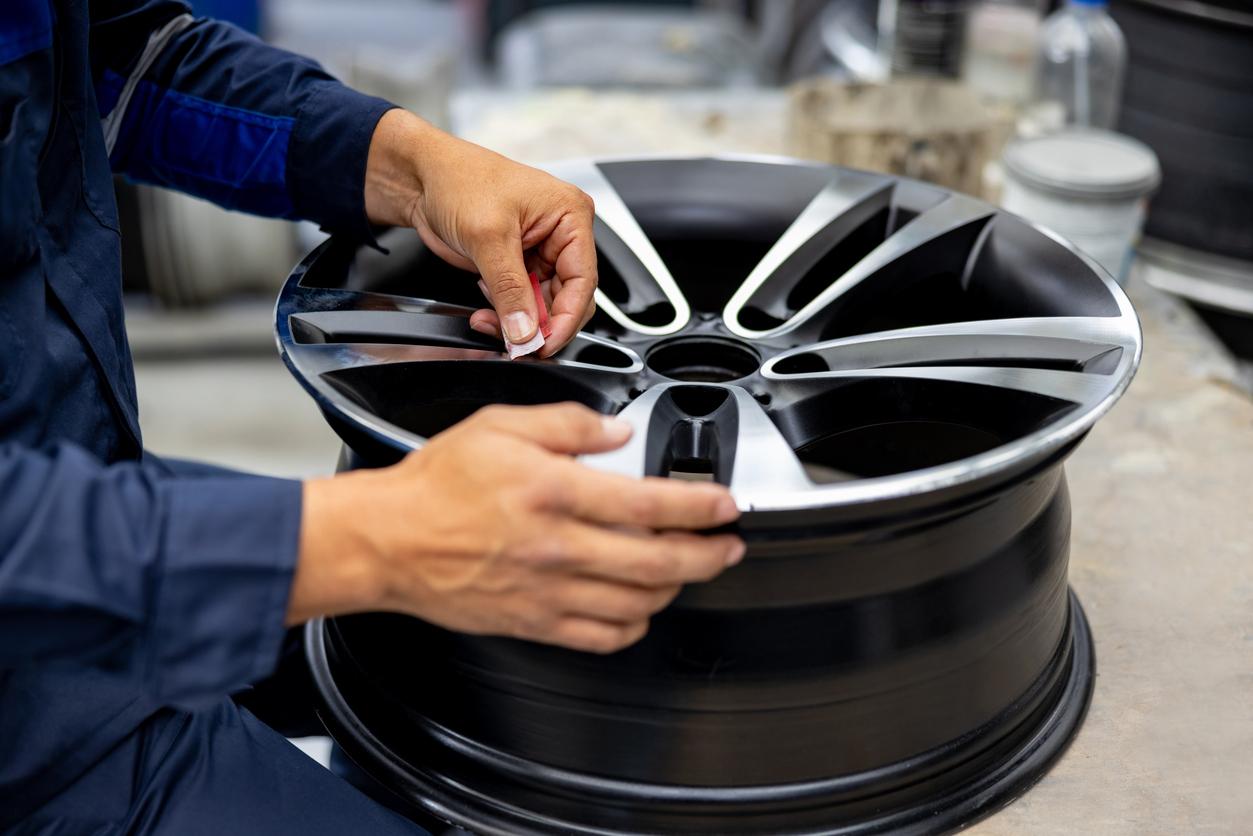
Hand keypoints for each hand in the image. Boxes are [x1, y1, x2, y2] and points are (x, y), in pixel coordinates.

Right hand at [291, 404, 743, 653]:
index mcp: (552, 492)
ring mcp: (548, 592)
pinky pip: (601, 637)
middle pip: (658, 563)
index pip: (648, 505)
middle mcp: (556, 547)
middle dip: (709, 555)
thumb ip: (567, 424)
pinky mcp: (534, 623)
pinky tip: (640, 608)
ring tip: (689, 570)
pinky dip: (634, 626)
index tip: (724, 504)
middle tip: (728, 545)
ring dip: (677, 589)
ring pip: (638, 604)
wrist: (388, 540)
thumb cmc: (435, 486)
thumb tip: (616, 430)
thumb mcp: (499, 425)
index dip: (699, 507)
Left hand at [364, 109, 595, 356]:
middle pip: (567, 298)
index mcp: (570, 216)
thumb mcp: (488, 237)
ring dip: (518, 322)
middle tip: (516, 343)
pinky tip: (485, 310)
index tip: (544, 345)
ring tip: (489, 322)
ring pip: (543, 306)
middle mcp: (560, 234)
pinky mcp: (517, 265)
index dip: (566, 319)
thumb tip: (525, 331)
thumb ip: (509, 290)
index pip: (583, 281)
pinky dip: (504, 314)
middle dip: (540, 324)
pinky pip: (521, 302)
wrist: (421, 177)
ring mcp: (539, 251)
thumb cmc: (459, 179)